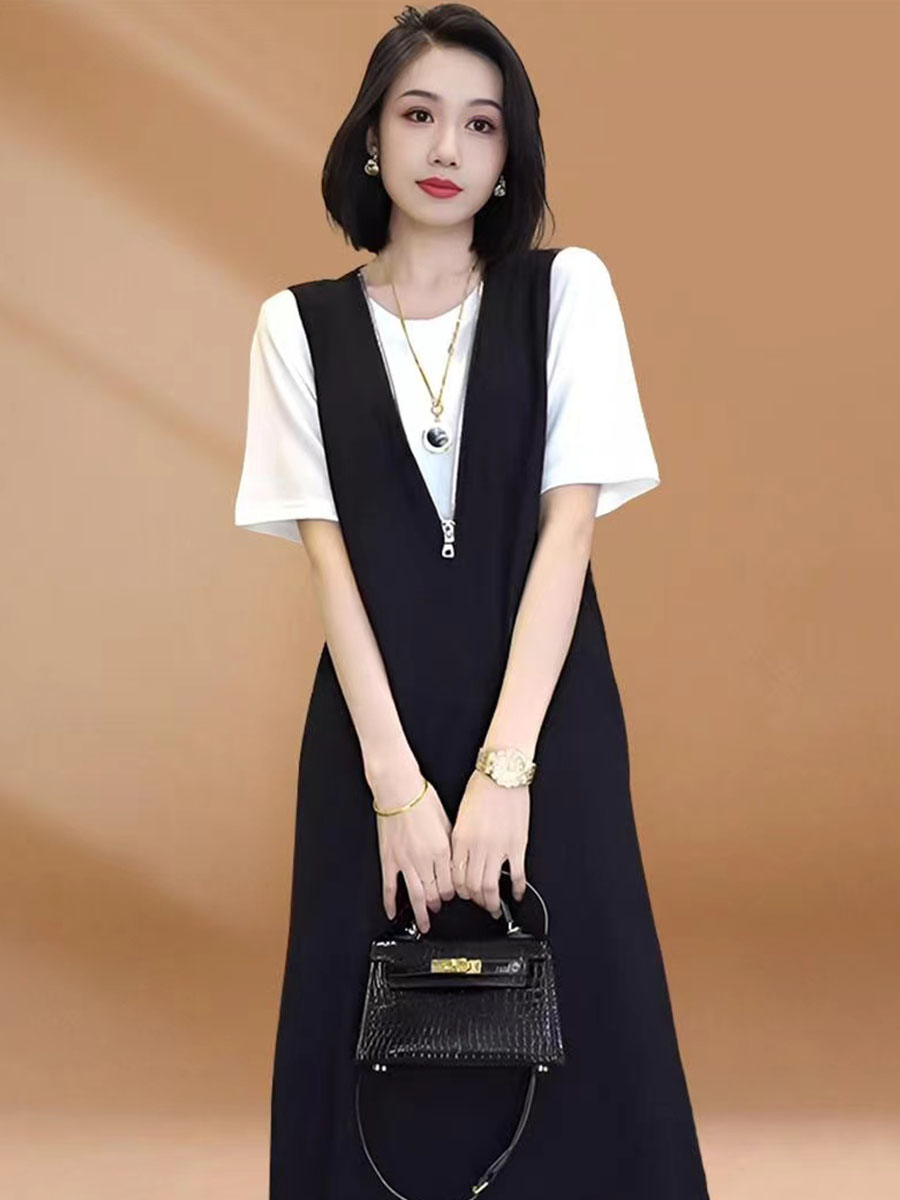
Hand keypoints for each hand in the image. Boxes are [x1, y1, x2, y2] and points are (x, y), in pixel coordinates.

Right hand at [371, 769, 456, 933]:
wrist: (399, 789)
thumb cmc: (422, 799)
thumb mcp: (447, 821)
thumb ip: (451, 844)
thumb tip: (454, 860)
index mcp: (442, 849)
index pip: (451, 882)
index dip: (453, 893)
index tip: (453, 896)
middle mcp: (425, 859)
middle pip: (435, 892)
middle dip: (438, 904)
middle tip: (439, 908)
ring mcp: (405, 861)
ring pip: (415, 895)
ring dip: (421, 912)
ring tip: (424, 922)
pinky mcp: (389, 860)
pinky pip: (389, 887)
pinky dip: (390, 903)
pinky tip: (393, 912)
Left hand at [450, 769, 528, 915]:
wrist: (502, 773)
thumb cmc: (482, 788)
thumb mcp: (461, 816)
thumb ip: (460, 840)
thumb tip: (461, 861)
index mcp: (461, 838)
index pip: (455, 876)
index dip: (458, 891)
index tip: (463, 894)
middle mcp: (478, 846)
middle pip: (472, 887)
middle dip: (474, 900)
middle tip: (479, 903)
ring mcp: (499, 848)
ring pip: (491, 886)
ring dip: (491, 901)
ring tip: (494, 905)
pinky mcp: (518, 845)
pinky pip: (518, 875)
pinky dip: (518, 889)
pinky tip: (517, 894)